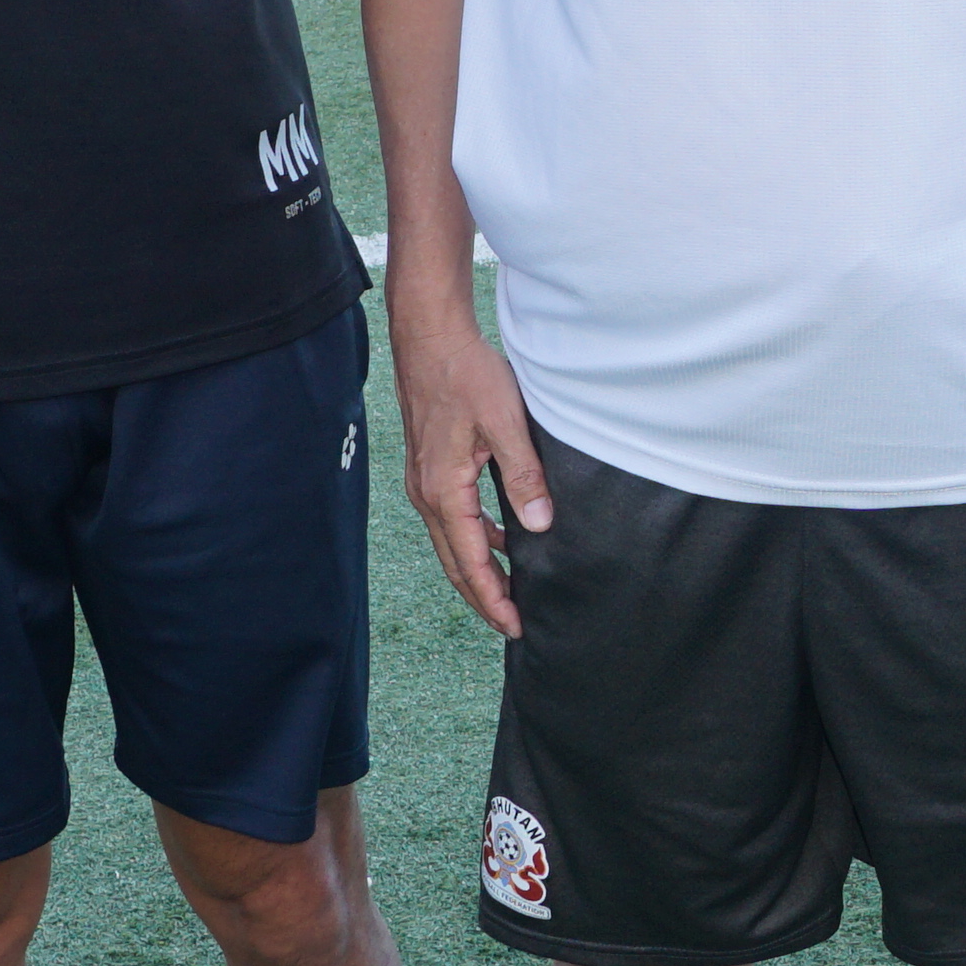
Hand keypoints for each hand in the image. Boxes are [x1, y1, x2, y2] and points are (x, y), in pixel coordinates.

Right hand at [384, 279, 550, 638]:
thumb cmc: (465, 375)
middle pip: (455, 563)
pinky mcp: (430, 470)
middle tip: (513, 625)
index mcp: (444, 491)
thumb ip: (524, 476)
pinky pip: (452, 519)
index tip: (516, 626)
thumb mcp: (505, 424)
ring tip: (509, 592)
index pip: (471, 563)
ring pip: (452, 544)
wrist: (430, 339)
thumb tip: (540, 526)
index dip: (494, 599)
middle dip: (484, 598)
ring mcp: (424, 483)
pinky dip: (475, 540)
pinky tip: (502, 539)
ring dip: (478, 571)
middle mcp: (427, 495)